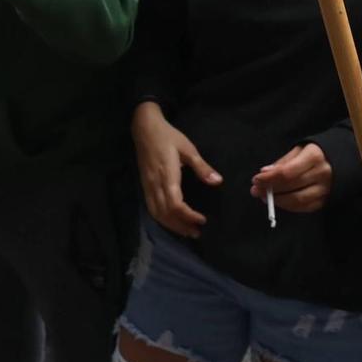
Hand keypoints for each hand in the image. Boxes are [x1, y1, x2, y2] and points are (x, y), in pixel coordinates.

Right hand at [131, 101, 221, 238]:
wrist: (144, 128)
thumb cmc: (168, 137)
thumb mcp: (188, 149)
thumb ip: (202, 167)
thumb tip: (218, 182)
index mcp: (167, 175)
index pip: (175, 204)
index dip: (188, 216)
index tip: (202, 220)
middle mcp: (155, 184)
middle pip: (166, 213)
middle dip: (181, 225)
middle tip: (197, 232)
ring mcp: (148, 186)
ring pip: (157, 213)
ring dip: (171, 225)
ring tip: (186, 231)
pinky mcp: (144, 186)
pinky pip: (151, 208)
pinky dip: (162, 219)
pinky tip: (171, 222)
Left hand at [251, 142, 332, 212]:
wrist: (342, 160)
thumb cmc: (315, 154)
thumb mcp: (300, 150)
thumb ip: (282, 162)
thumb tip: (265, 172)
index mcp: (314, 156)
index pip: (287, 171)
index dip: (269, 178)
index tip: (256, 179)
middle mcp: (322, 173)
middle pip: (291, 186)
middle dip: (270, 189)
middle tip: (255, 190)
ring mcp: (326, 189)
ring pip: (298, 200)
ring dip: (278, 200)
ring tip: (265, 197)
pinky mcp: (326, 200)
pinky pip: (305, 208)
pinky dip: (289, 206)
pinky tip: (279, 201)